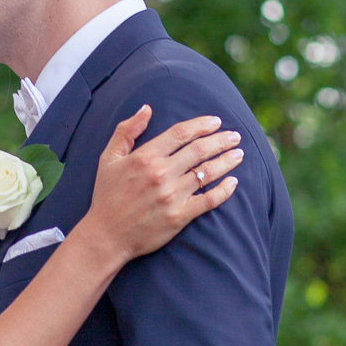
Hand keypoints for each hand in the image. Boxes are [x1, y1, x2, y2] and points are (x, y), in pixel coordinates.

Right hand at [82, 106, 241, 265]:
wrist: (106, 236)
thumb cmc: (107, 196)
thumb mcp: (109, 158)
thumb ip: (126, 131)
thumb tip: (146, 108)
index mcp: (145, 157)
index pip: (181, 133)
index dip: (202, 125)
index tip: (216, 121)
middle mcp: (160, 174)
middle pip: (199, 150)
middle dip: (221, 140)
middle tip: (235, 136)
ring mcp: (171, 196)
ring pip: (207, 173)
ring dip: (227, 161)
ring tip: (239, 154)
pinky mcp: (179, 216)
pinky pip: (208, 200)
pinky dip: (224, 190)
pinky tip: (233, 182)